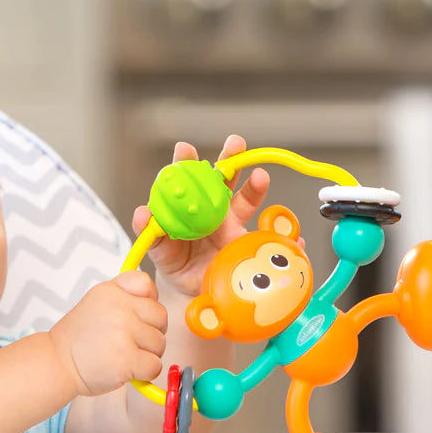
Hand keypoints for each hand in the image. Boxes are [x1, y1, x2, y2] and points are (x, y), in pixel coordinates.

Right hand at [49, 271, 167, 396]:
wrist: (56, 364)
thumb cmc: (78, 339)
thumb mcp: (96, 303)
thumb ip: (124, 297)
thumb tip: (154, 300)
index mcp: (111, 291)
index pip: (146, 284)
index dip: (146, 303)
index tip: (133, 316)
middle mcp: (118, 307)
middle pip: (160, 316)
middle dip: (150, 332)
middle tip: (129, 342)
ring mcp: (123, 332)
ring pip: (160, 343)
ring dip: (147, 354)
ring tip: (123, 355)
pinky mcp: (127, 358)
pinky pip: (155, 365)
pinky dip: (144, 372)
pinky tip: (126, 369)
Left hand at [132, 135, 269, 297]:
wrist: (190, 288)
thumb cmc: (174, 260)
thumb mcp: (158, 247)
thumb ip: (149, 230)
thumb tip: (142, 212)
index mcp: (192, 203)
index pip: (189, 176)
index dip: (187, 160)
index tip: (185, 149)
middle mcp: (215, 208)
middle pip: (225, 178)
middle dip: (231, 159)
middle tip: (235, 144)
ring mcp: (233, 225)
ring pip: (248, 200)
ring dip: (256, 186)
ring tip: (261, 177)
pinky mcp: (247, 243)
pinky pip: (266, 237)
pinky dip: (280, 234)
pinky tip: (290, 234)